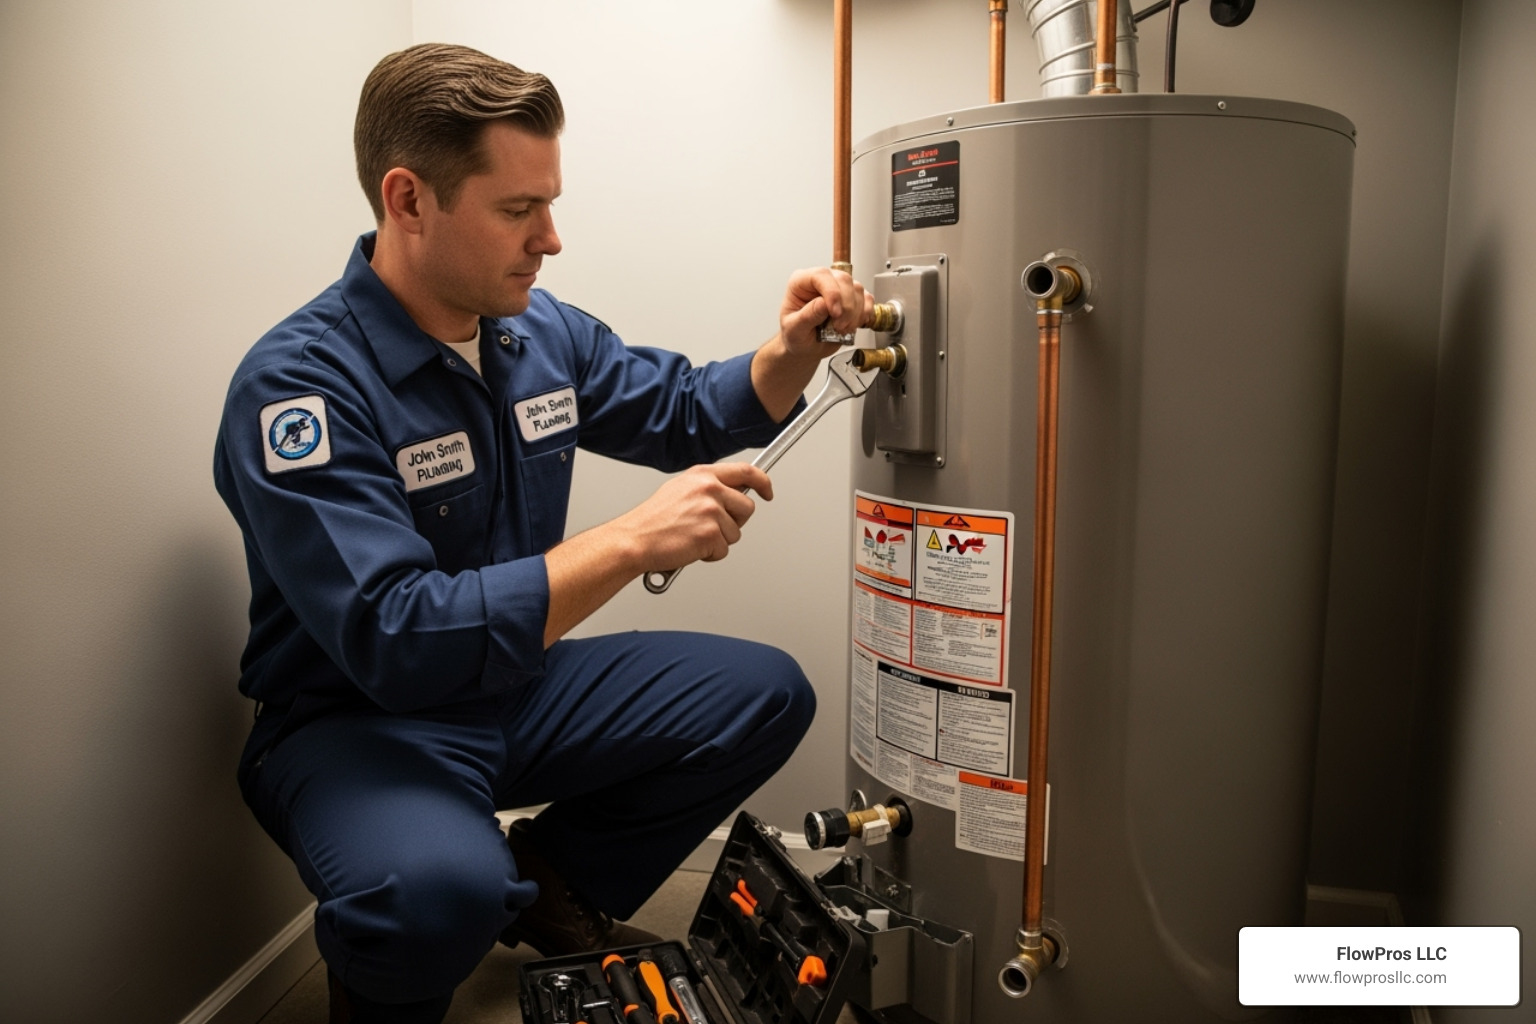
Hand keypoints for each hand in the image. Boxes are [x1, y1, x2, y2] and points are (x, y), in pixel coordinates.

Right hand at [618, 463, 773, 571]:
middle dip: (735, 522)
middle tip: (712, 527)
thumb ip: (707, 487)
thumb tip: (730, 494)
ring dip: (719, 540)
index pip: (745, 471)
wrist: (634, 539)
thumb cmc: (653, 520)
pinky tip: (691, 547)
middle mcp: (709, 489)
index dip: (762, 482)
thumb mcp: (680, 489)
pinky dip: (710, 554)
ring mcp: (710, 510)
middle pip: (747, 507)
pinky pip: (724, 550)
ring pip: (736, 532)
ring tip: (693, 537)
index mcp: (702, 475)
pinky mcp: (710, 533)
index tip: (767, 491)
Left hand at [778, 267, 873, 360]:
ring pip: (857, 289)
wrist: (805, 347)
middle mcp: (821, 281)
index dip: (832, 292)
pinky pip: (867, 299)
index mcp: (801, 283)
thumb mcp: (794, 330)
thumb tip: (823, 304)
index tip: (835, 313)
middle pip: (843, 279)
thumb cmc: (796, 336)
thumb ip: (807, 316)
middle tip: (839, 326)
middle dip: (846, 306)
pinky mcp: (852, 299)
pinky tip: (853, 325)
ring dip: (855, 313)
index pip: (821, 275)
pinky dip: (864, 314)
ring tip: (842, 329)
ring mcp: (839, 288)